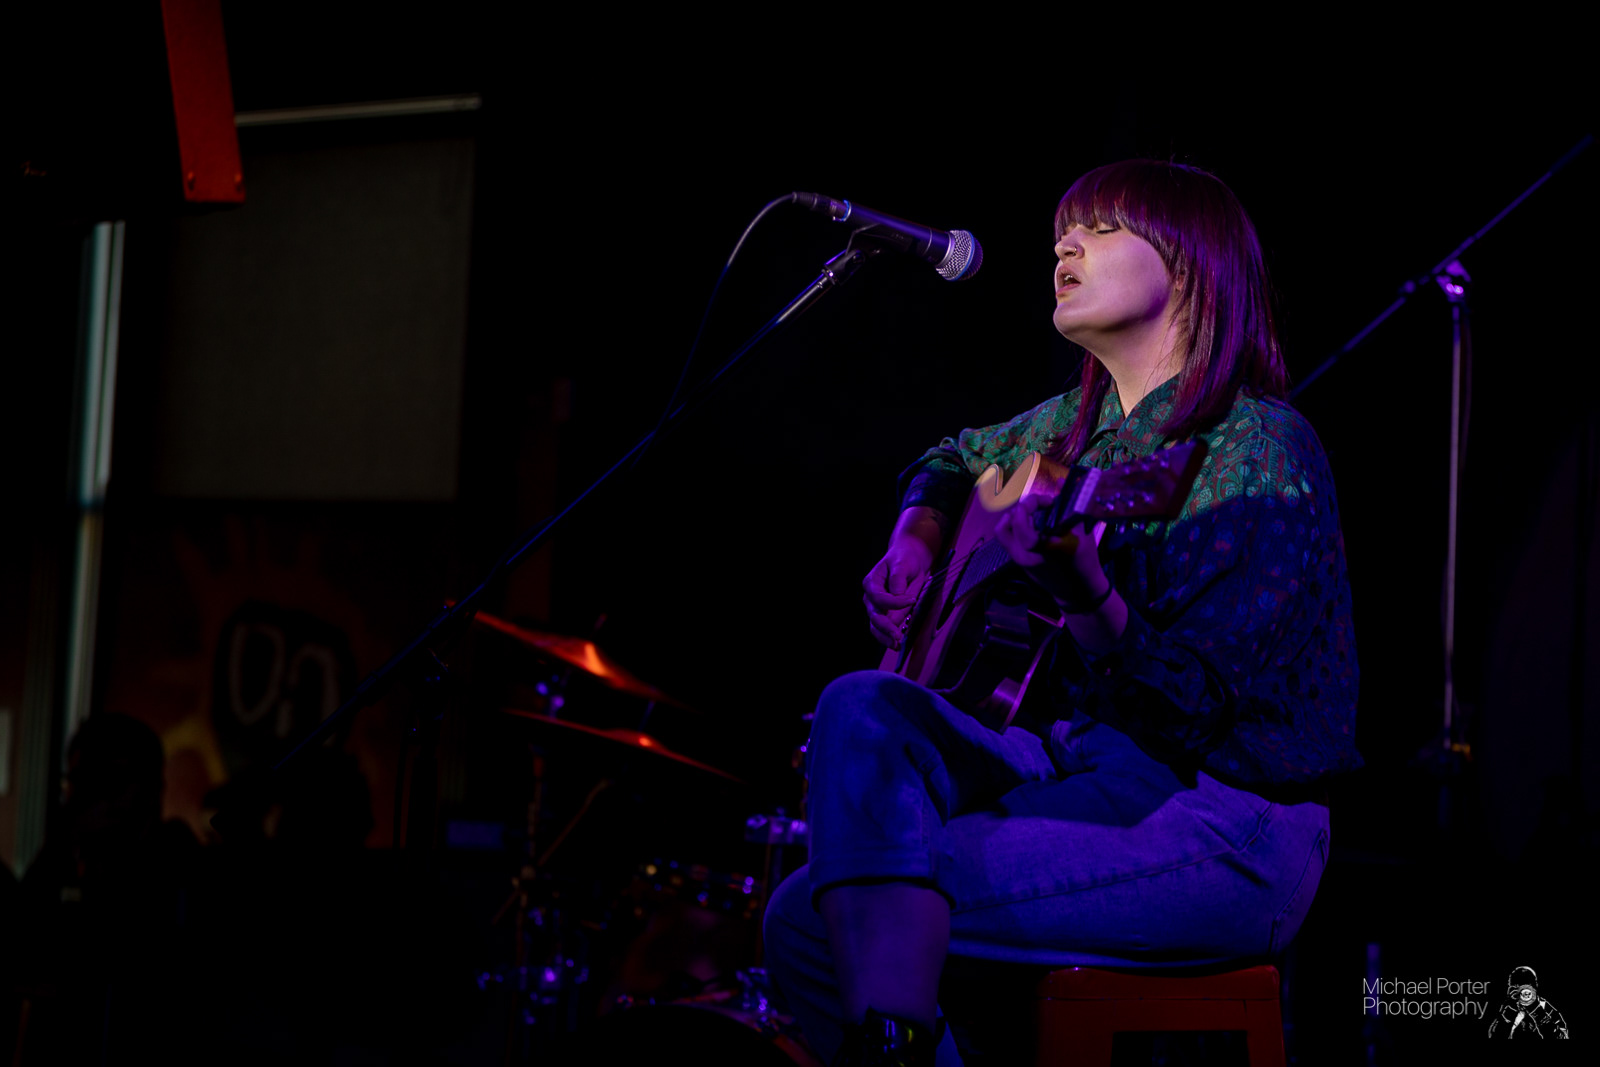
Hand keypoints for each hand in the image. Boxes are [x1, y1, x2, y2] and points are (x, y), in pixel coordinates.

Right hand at [863, 508, 943, 648]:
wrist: (908, 559)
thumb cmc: (904, 560)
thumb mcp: (902, 564)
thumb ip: (898, 580)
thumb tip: (897, 596)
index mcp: (871, 582)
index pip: (879, 598)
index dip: (895, 602)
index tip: (912, 600)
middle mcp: (869, 597)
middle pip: (874, 616)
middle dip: (886, 627)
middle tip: (898, 636)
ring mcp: (875, 607)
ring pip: (875, 626)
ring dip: (885, 637)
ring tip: (896, 645)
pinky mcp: (883, 614)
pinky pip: (881, 629)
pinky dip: (887, 637)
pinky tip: (896, 644)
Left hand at [993, 488, 1108, 609]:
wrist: (1078, 593)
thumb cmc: (1084, 561)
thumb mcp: (1081, 533)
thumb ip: (1068, 505)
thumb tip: (1060, 481)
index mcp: (1040, 547)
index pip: (1020, 517)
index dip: (1032, 502)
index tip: (1049, 502)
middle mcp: (1024, 554)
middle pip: (1006, 523)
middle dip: (1022, 509)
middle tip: (1038, 507)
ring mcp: (1019, 561)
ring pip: (1003, 533)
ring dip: (1014, 519)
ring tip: (1030, 516)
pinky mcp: (1018, 565)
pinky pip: (1009, 542)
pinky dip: (1016, 530)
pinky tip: (1033, 528)